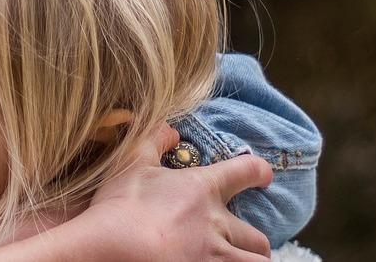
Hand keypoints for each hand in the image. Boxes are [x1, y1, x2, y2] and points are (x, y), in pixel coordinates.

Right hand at [0, 124, 274, 261]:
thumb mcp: (131, 163)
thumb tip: (170, 128)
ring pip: (256, 261)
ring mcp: (215, 256)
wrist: (111, 248)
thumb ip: (154, 140)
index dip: (259, 171)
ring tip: (245, 261)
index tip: (264, 176)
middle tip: (248, 243)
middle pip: (256, 236)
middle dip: (255, 242)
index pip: (246, 171)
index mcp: (203, 189)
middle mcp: (216, 224)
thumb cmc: (120, 206)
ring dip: (253, 260)